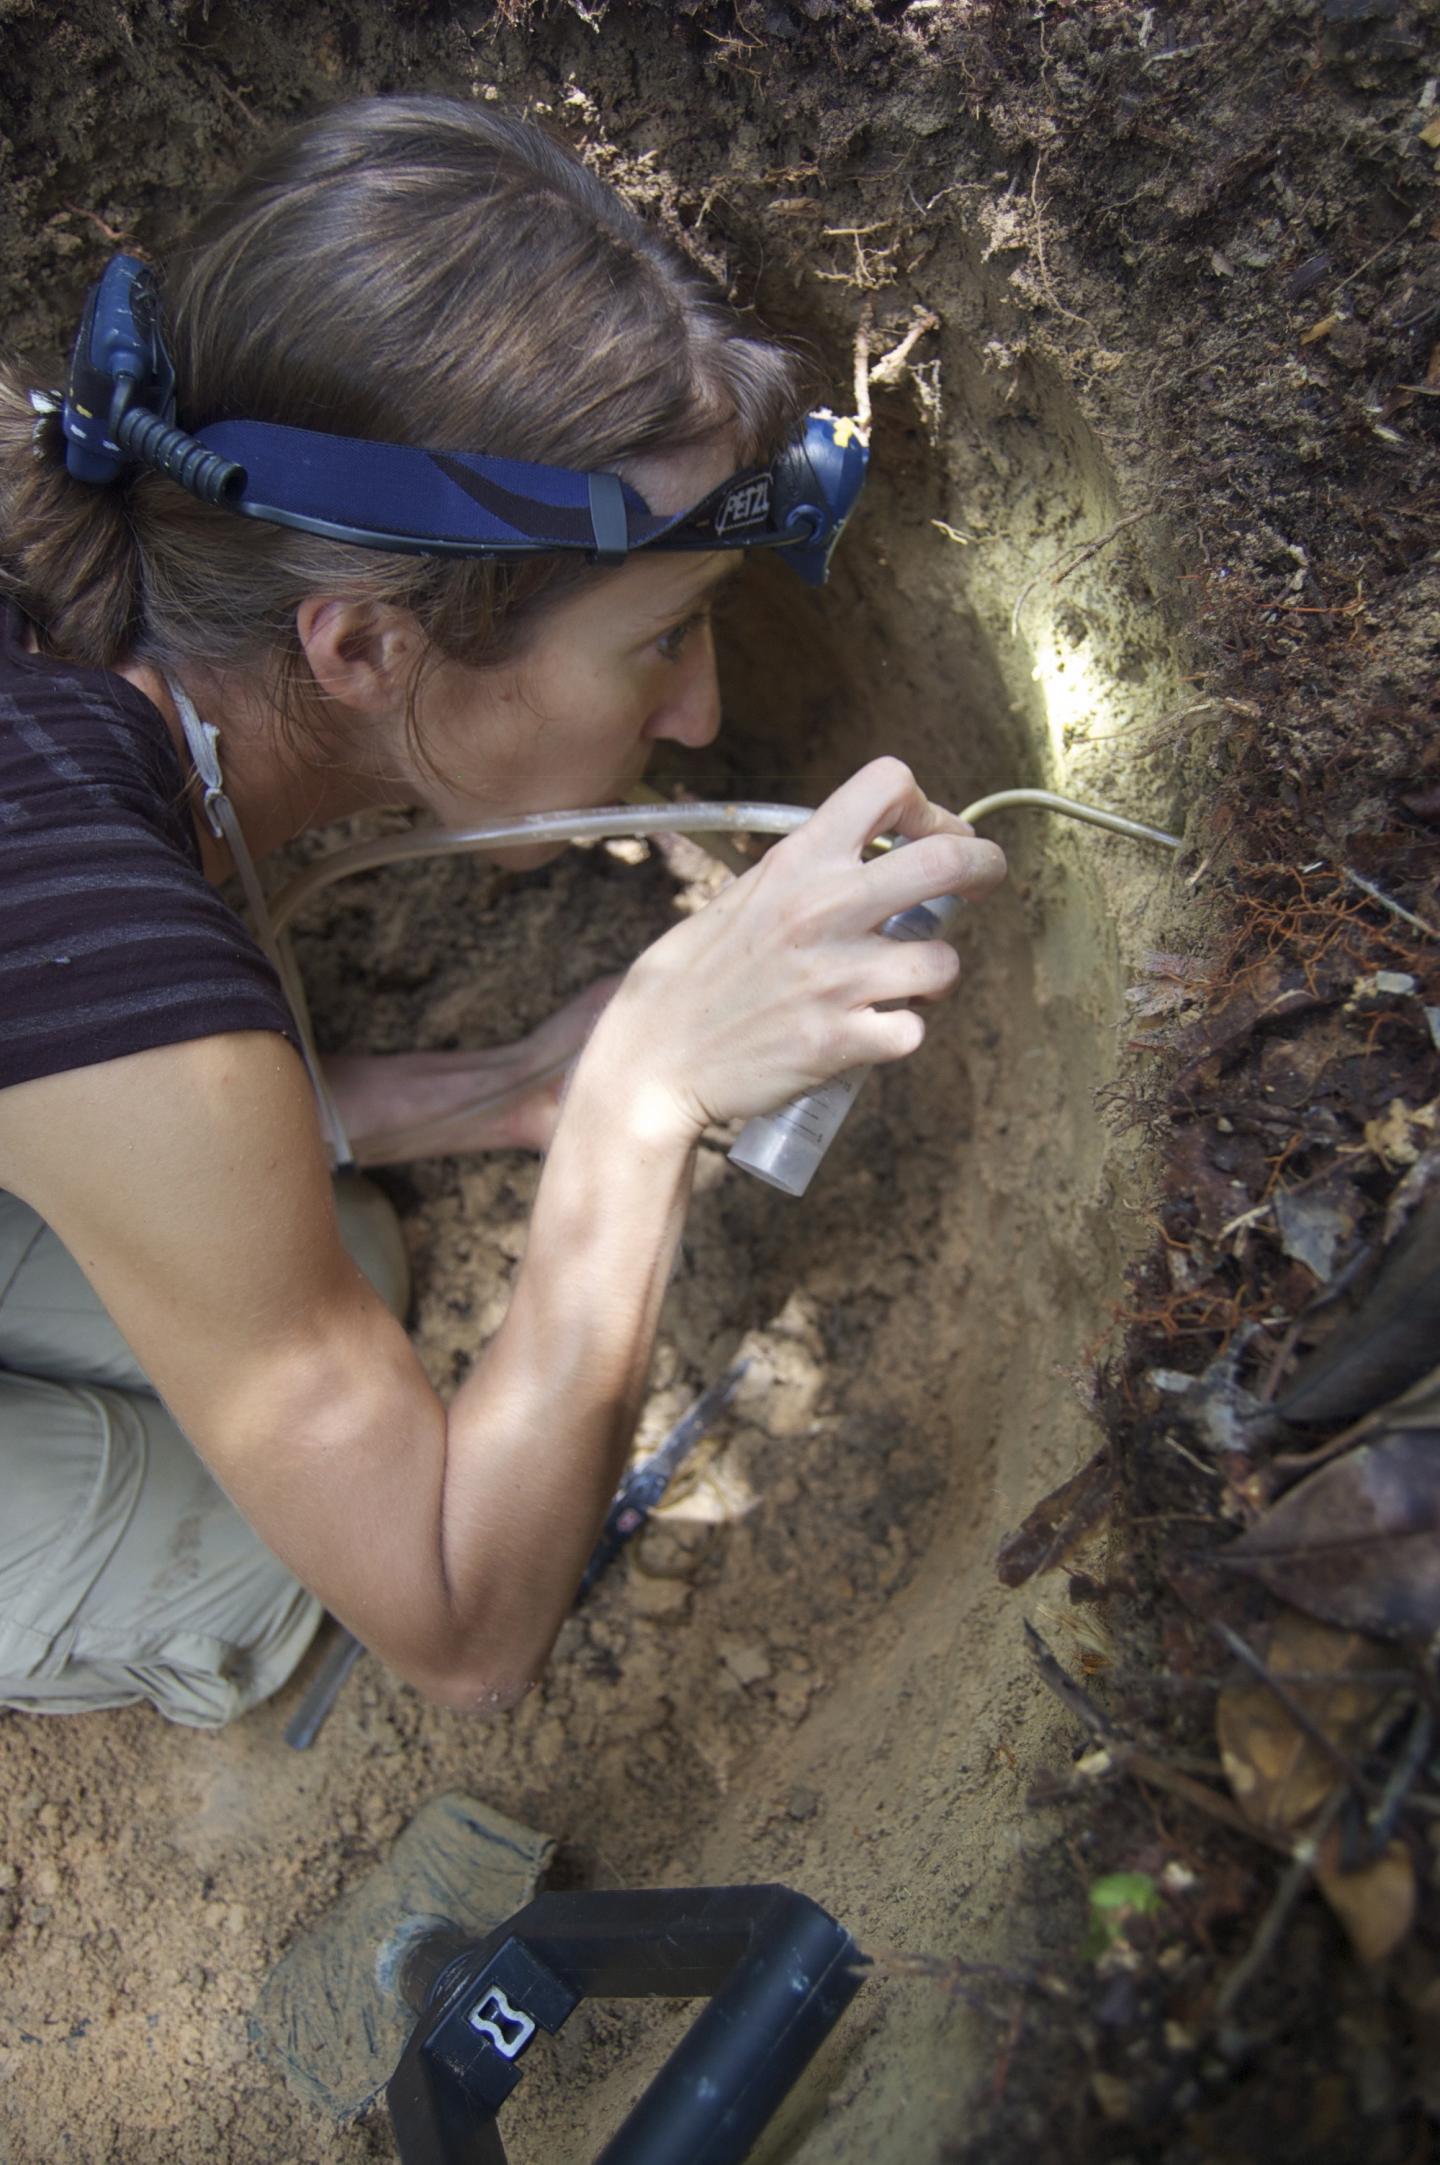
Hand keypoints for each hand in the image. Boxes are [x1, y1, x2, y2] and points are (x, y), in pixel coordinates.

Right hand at [581, 758, 1006, 1144]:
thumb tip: (868, 861)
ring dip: (936, 974)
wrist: (656, 1056)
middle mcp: (824, 908)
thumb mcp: (742, 896)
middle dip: (985, 866)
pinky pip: (913, 1030)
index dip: (926, 805)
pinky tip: (871, 1032)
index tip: (927, 834)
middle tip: (981, 882)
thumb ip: (805, 874)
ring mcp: (838, 977)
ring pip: (945, 961)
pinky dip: (900, 1034)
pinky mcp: (843, 1041)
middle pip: (950, 858)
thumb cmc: (696, 978)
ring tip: (905, 984)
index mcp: (798, 861)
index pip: (888, 783)